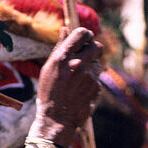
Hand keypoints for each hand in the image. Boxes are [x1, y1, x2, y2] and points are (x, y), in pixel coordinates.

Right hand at [31, 27, 102, 147]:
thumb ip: (60, 47)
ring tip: (78, 79)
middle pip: (97, 46)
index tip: (85, 39)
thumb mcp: (49, 68)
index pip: (82, 33)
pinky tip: (81, 90)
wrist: (57, 118)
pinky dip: (92, 81)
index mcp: (63, 57)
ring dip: (91, 67)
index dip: (86, 34)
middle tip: (86, 56)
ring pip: (98, 63)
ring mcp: (89, 76)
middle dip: (93, 49)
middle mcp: (77, 64)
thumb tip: (65, 29)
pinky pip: (97, 78)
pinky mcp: (96, 86)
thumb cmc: (50, 91)